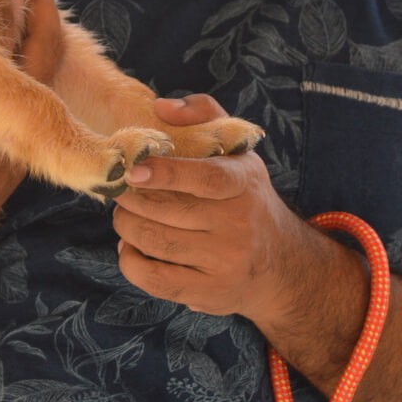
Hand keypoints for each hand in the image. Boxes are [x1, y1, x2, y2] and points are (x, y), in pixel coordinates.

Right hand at [0, 0, 64, 267]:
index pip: (20, 33)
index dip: (27, 0)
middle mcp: (9, 118)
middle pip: (45, 54)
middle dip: (42, 20)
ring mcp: (21, 144)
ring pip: (47, 87)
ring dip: (39, 55)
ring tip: (30, 24)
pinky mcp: (21, 167)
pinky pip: (41, 118)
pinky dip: (33, 92)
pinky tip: (18, 77)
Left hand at [113, 94, 303, 322]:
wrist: (282, 267)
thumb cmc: (247, 198)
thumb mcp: (239, 152)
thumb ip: (205, 116)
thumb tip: (161, 107)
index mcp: (244, 183)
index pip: (206, 178)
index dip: (166, 173)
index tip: (133, 169)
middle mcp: (239, 224)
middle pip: (167, 212)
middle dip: (130, 198)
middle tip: (118, 189)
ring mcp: (225, 262)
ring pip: (155, 242)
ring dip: (126, 225)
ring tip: (125, 214)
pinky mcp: (209, 293)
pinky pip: (154, 278)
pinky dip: (130, 260)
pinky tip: (130, 247)